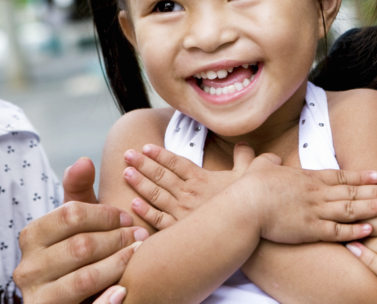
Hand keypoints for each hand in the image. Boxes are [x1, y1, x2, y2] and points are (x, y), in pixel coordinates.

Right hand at [14, 158, 149, 303]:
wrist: (68, 299)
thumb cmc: (76, 251)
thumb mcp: (74, 221)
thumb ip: (78, 190)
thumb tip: (84, 160)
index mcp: (31, 237)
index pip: (71, 215)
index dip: (104, 213)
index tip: (127, 215)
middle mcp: (27, 269)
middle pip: (80, 246)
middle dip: (116, 239)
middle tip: (141, 235)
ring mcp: (38, 298)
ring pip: (84, 279)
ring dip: (118, 265)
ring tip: (138, 254)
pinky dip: (106, 301)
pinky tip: (123, 290)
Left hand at [122, 142, 257, 228]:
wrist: (249, 227)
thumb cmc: (250, 203)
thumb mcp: (250, 175)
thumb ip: (245, 158)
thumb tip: (245, 145)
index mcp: (202, 179)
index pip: (175, 162)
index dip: (159, 154)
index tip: (145, 147)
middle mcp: (188, 193)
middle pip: (161, 175)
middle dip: (142, 164)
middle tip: (127, 154)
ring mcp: (182, 212)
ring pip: (155, 194)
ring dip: (139, 183)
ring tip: (126, 172)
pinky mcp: (180, 231)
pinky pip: (158, 220)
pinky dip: (145, 212)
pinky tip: (133, 204)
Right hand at [229, 154, 376, 244]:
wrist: (246, 205)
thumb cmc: (250, 187)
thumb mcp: (261, 166)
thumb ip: (270, 161)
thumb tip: (271, 158)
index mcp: (306, 177)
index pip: (340, 175)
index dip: (360, 176)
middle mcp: (316, 193)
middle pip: (352, 191)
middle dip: (376, 191)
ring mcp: (316, 211)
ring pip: (351, 209)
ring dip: (373, 207)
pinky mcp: (311, 230)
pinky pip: (338, 232)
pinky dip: (356, 231)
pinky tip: (370, 229)